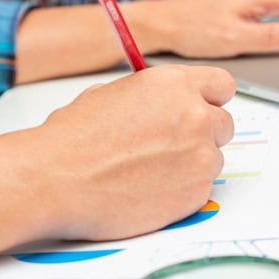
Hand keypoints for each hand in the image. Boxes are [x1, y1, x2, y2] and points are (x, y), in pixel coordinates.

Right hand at [29, 65, 235, 239]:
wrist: (55, 181)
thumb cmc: (73, 139)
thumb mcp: (113, 93)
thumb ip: (155, 96)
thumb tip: (168, 103)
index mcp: (175, 84)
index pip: (222, 85)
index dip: (209, 99)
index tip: (201, 109)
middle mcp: (195, 116)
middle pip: (223, 124)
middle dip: (201, 134)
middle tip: (168, 146)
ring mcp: (200, 157)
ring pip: (213, 159)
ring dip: (191, 164)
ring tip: (148, 171)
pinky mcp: (196, 194)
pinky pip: (201, 189)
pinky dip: (181, 191)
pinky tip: (147, 189)